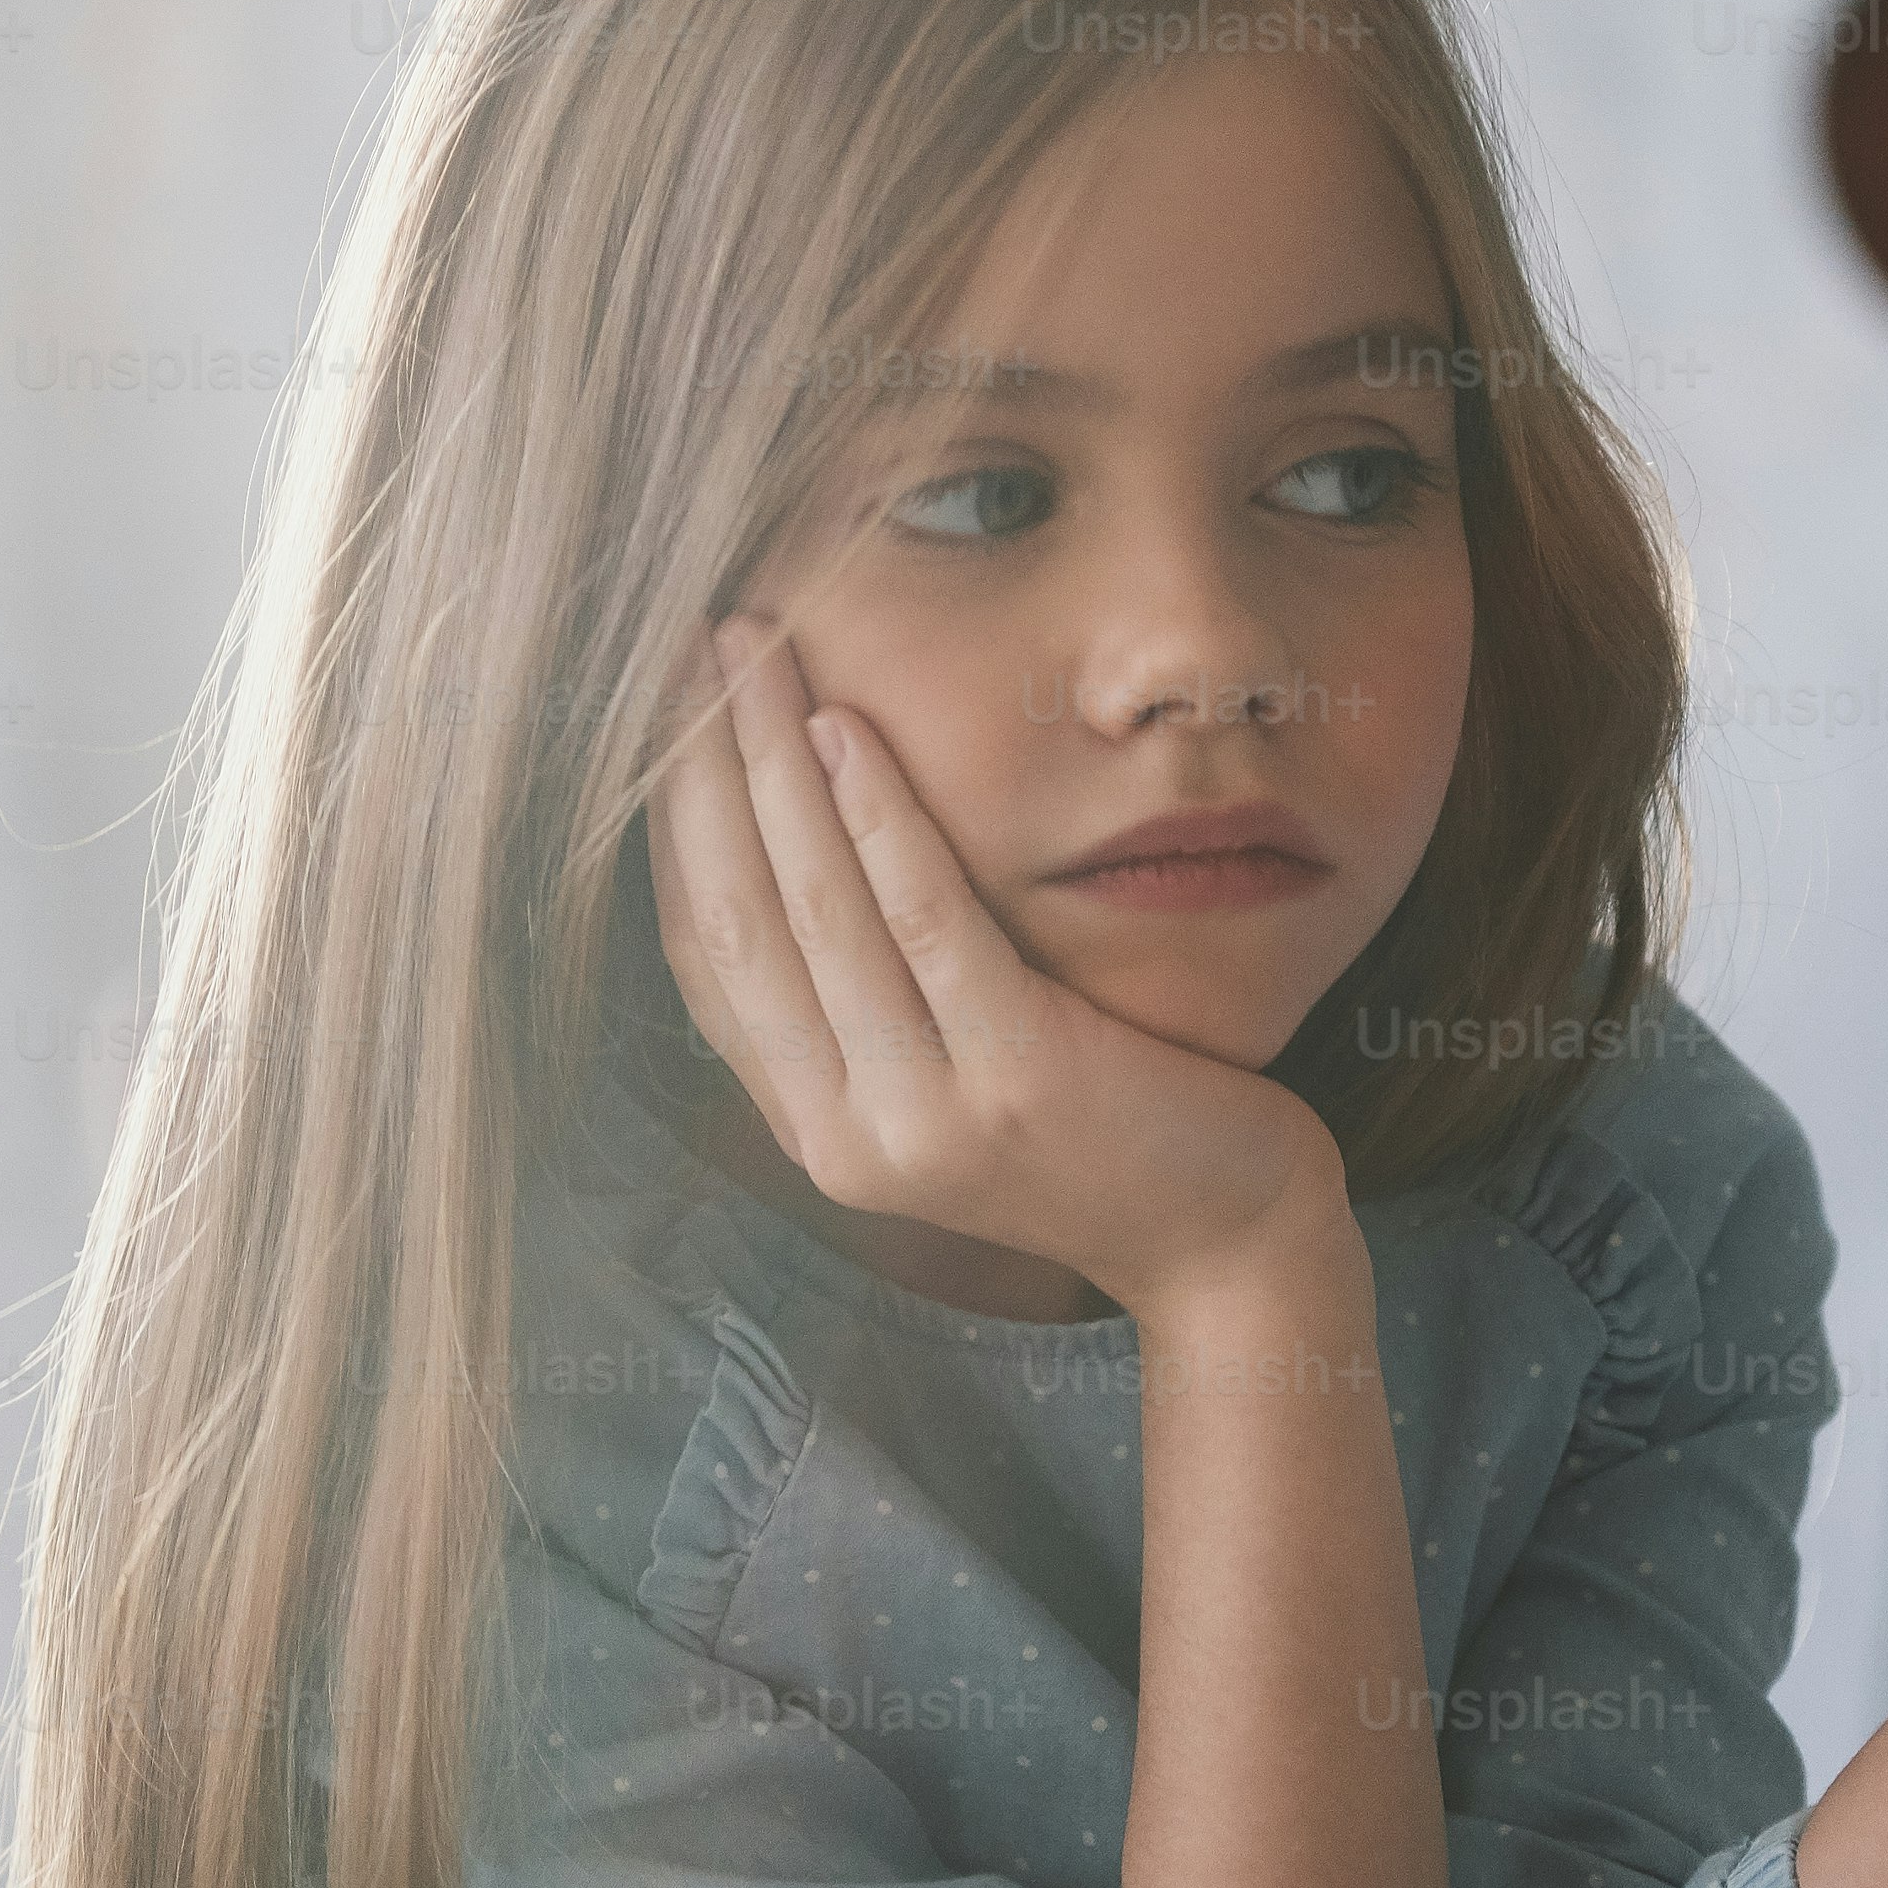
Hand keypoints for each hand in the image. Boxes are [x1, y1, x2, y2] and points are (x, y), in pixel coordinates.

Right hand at [647, 615, 1356, 1318]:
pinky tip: (847, 731)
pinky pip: (927, 925)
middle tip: (696, 650)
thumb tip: (776, 852)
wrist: (1223, 1237)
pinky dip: (878, 821)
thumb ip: (862, 1006)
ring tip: (757, 655)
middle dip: (706, 772)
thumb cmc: (1097, 1128)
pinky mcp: (1018, 1077)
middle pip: (744, 921)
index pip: (707, 959)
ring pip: (819, 912)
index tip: (663, 718)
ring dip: (774, 768)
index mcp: (816, 1129)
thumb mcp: (948, 1079)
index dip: (675, 829)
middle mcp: (847, 1136)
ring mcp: (928, 1117)